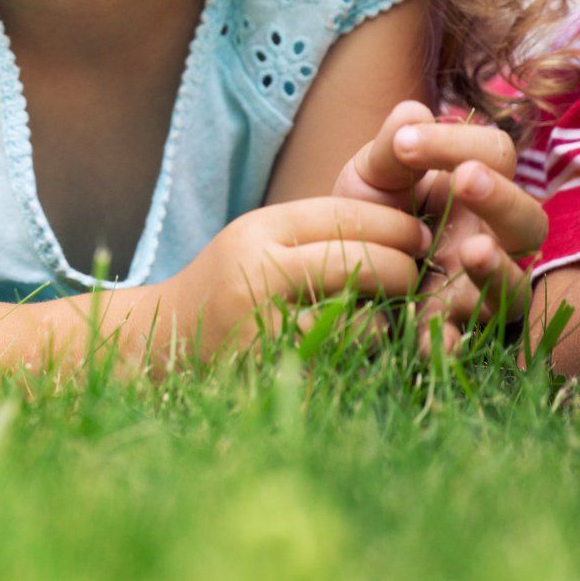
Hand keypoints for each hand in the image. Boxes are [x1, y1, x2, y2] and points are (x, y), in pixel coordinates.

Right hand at [159, 197, 431, 360]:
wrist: (160, 342)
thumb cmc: (229, 288)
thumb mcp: (260, 243)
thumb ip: (318, 232)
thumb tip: (408, 224)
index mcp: (259, 230)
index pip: (346, 214)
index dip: (396, 224)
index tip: (419, 236)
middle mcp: (259, 269)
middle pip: (363, 259)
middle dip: (404, 268)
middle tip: (416, 275)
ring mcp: (266, 322)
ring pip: (364, 314)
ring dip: (387, 315)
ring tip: (384, 312)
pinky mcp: (274, 366)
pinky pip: (346, 357)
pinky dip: (363, 348)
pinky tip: (356, 343)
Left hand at [334, 102, 546, 349]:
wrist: (328, 265)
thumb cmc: (367, 211)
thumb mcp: (371, 176)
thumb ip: (391, 149)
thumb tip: (413, 111)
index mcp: (476, 189)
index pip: (493, 155)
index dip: (456, 143)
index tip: (405, 144)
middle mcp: (491, 238)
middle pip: (528, 220)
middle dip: (502, 199)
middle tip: (466, 179)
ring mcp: (477, 288)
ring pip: (515, 286)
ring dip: (498, 270)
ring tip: (471, 252)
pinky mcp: (449, 327)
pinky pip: (465, 341)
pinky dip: (451, 341)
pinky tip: (436, 338)